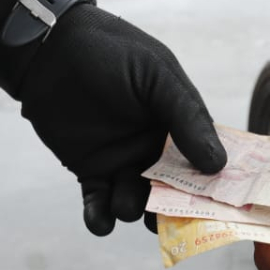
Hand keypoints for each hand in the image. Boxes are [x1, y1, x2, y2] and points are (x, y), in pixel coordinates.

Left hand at [18, 5, 224, 234]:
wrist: (51, 47)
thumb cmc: (111, 52)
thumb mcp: (157, 75)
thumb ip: (186, 116)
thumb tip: (218, 164)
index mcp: (179, 125)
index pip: (205, 161)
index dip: (213, 185)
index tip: (218, 206)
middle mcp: (155, 149)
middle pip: (172, 191)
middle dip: (171, 210)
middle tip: (168, 218)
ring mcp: (123, 162)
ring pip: (136, 201)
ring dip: (133, 210)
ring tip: (125, 206)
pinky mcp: (89, 171)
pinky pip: (98, 203)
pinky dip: (99, 218)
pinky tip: (99, 221)